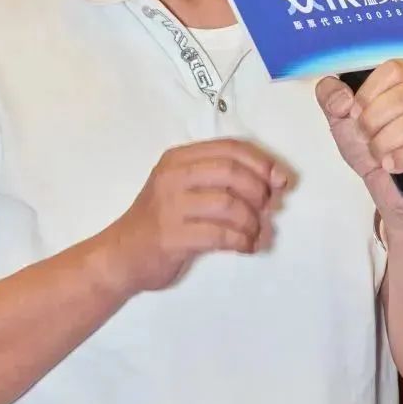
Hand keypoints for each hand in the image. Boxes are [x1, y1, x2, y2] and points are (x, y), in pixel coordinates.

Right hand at [108, 139, 290, 292]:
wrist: (121, 255)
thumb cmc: (160, 220)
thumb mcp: (183, 186)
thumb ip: (220, 179)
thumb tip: (273, 182)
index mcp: (179, 158)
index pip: (230, 148)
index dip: (262, 162)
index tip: (281, 180)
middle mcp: (173, 176)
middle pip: (231, 172)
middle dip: (259, 191)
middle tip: (268, 209)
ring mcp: (170, 206)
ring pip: (229, 204)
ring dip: (252, 221)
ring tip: (254, 233)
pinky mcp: (172, 236)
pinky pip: (220, 235)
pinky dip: (242, 241)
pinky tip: (245, 246)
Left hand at [315, 60, 402, 223]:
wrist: (388, 186)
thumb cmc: (371, 145)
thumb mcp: (341, 118)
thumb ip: (330, 96)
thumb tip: (342, 99)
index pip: (395, 69)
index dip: (369, 92)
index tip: (354, 112)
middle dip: (375, 119)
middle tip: (364, 136)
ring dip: (388, 141)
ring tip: (377, 154)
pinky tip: (391, 165)